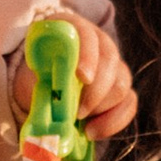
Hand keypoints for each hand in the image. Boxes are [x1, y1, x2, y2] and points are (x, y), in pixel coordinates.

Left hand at [13, 8, 137, 141]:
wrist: (42, 87)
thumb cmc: (36, 77)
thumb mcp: (31, 77)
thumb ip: (41, 83)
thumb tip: (52, 103)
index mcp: (71, 30)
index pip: (85, 34)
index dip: (87, 54)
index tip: (82, 76)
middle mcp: (98, 43)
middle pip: (110, 60)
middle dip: (95, 90)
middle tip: (78, 112)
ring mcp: (112, 65)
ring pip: (121, 84)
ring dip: (101, 108)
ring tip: (79, 122)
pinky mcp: (120, 88)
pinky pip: (129, 104)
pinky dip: (113, 121)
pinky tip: (92, 131)